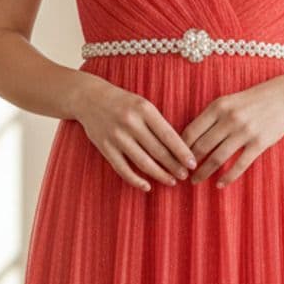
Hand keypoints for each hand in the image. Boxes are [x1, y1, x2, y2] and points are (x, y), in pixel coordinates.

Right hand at [73, 77, 197, 190]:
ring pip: (143, 162)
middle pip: (158, 151)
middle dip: (174, 166)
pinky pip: (123, 169)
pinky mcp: (105, 147)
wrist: (89, 97)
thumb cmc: (123, 102)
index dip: (182, 152)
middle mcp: (131, 123)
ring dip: (160, 175)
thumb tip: (179, 149)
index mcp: (144, 110)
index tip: (193, 163)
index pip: (168, 136)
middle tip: (185, 176)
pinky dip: (136, 180)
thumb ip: (158, 124)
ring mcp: (117, 136)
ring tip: (172, 181)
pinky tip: (147, 186)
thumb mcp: (143, 105)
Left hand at [183, 76, 283, 186]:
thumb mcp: (226, 102)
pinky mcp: (259, 143)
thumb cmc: (250, 102)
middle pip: (202, 147)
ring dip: (204, 172)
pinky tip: (220, 184)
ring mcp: (245, 131)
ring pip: (217, 158)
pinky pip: (239, 164)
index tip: (175, 159)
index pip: (191, 131)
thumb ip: (209, 118)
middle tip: (182, 174)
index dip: (180, 148)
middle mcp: (229, 119)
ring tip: (196, 180)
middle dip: (189, 164)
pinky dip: (227, 177)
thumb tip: (186, 139)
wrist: (283, 97)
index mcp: (218, 107)